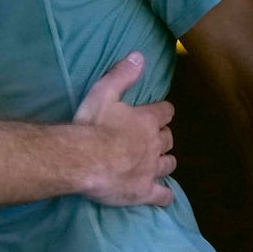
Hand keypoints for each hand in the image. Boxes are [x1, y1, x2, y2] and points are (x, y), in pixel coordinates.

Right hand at [72, 52, 175, 206]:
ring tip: (158, 161)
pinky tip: (162, 195)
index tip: (158, 111)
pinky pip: (162, 196)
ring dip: (165, 161)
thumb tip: (139, 55)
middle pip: (168, 139)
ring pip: (169, 164)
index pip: (165, 112)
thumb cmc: (92, 125)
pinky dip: (164, 195)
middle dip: (163, 136)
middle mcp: (154, 144)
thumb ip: (122, 74)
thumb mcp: (104, 92)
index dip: (162, 111)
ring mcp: (151, 170)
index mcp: (147, 120)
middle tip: (153, 137)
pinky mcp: (144, 192)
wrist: (83, 160)